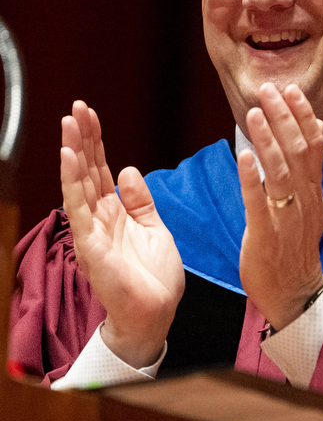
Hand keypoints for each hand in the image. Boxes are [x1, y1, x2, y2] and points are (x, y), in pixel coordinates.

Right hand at [60, 101, 183, 366]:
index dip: (96, 142)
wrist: (155, 313)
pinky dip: (73, 181)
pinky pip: (78, 207)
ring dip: (74, 152)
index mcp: (116, 213)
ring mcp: (92, 229)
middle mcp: (99, 218)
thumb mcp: (154, 229)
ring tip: (69, 123)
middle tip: (77, 107)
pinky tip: (69, 157)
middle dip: (82, 138)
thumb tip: (127, 169)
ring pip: (79, 183)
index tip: (90, 114)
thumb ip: (140, 201)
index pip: (102, 169)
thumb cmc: (154, 277)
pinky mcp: (90, 243)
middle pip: (87, 170)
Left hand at [236, 83, 322, 330]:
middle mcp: (305, 201)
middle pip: (297, 153)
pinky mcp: (268, 235)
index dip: (302, 117)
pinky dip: (253, 179)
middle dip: (284, 119)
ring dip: (268, 141)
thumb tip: (316, 128)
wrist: (294, 291)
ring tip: (254, 113)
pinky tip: (244, 156)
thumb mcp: (310, 203)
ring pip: (281, 173)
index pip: (312, 146)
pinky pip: (260, 203)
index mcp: (314, 192)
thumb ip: (310, 168)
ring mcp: (288, 218)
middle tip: (269, 90)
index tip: (291, 90)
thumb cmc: (295, 247)